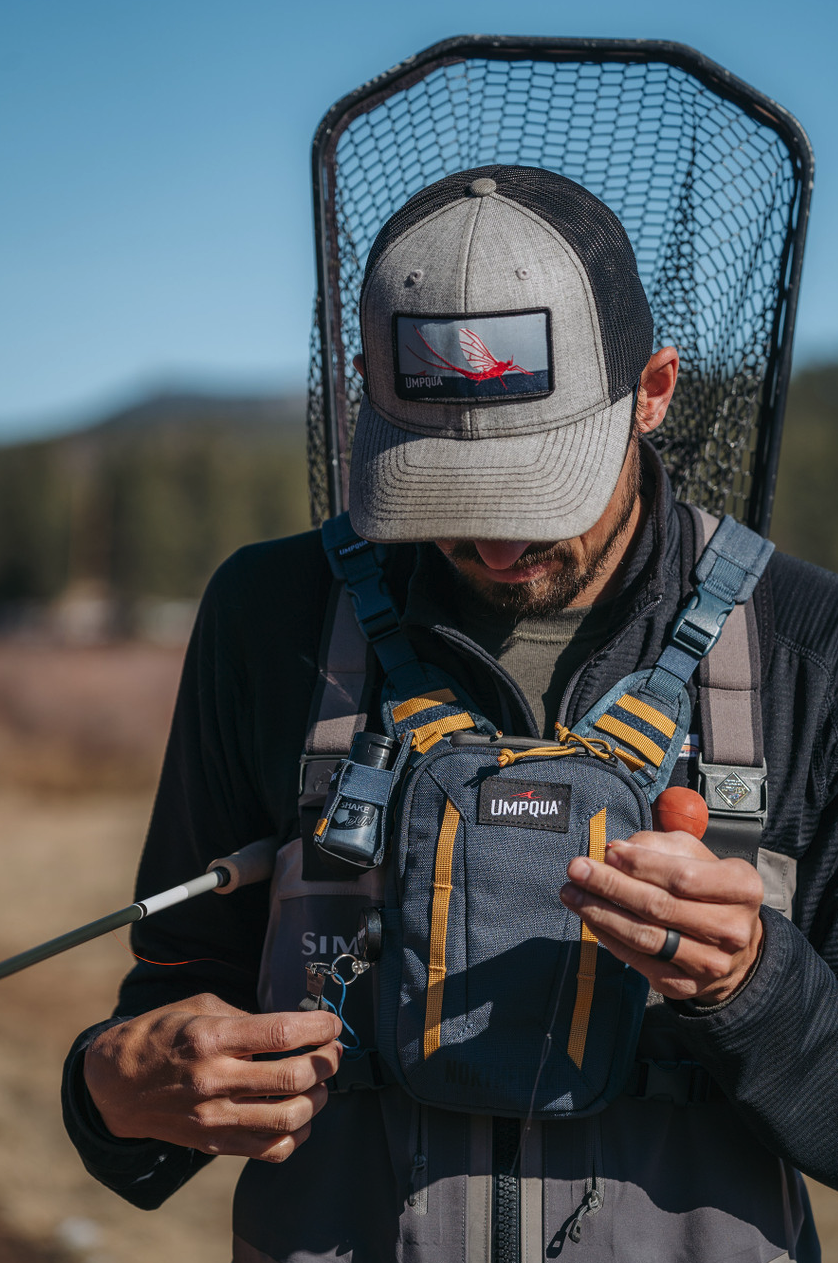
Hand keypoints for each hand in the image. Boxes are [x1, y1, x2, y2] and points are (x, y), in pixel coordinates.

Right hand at [84, 993, 342, 1161]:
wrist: (117, 1084)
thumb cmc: (161, 1036)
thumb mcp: (199, 1008)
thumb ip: (246, 1017)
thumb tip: (294, 1026)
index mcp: (211, 1038)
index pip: (281, 1033)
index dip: (317, 1027)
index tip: (332, 1023)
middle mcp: (214, 1080)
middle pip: (293, 1077)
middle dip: (326, 1062)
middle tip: (331, 1051)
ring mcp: (215, 1118)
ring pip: (290, 1118)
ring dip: (318, 1098)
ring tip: (319, 1083)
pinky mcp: (216, 1144)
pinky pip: (271, 1149)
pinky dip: (297, 1134)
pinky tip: (299, 1114)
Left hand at [560, 830, 763, 1003]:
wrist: (734, 946)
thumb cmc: (709, 889)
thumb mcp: (697, 856)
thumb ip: (660, 847)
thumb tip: (617, 850)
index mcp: (742, 888)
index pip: (683, 877)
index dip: (641, 865)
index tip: (608, 852)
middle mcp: (732, 929)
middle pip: (660, 907)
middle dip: (611, 886)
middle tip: (576, 869)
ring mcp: (709, 963)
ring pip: (645, 936)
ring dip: (601, 912)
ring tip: (572, 893)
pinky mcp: (685, 985)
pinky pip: (638, 960)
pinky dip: (608, 937)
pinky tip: (589, 917)